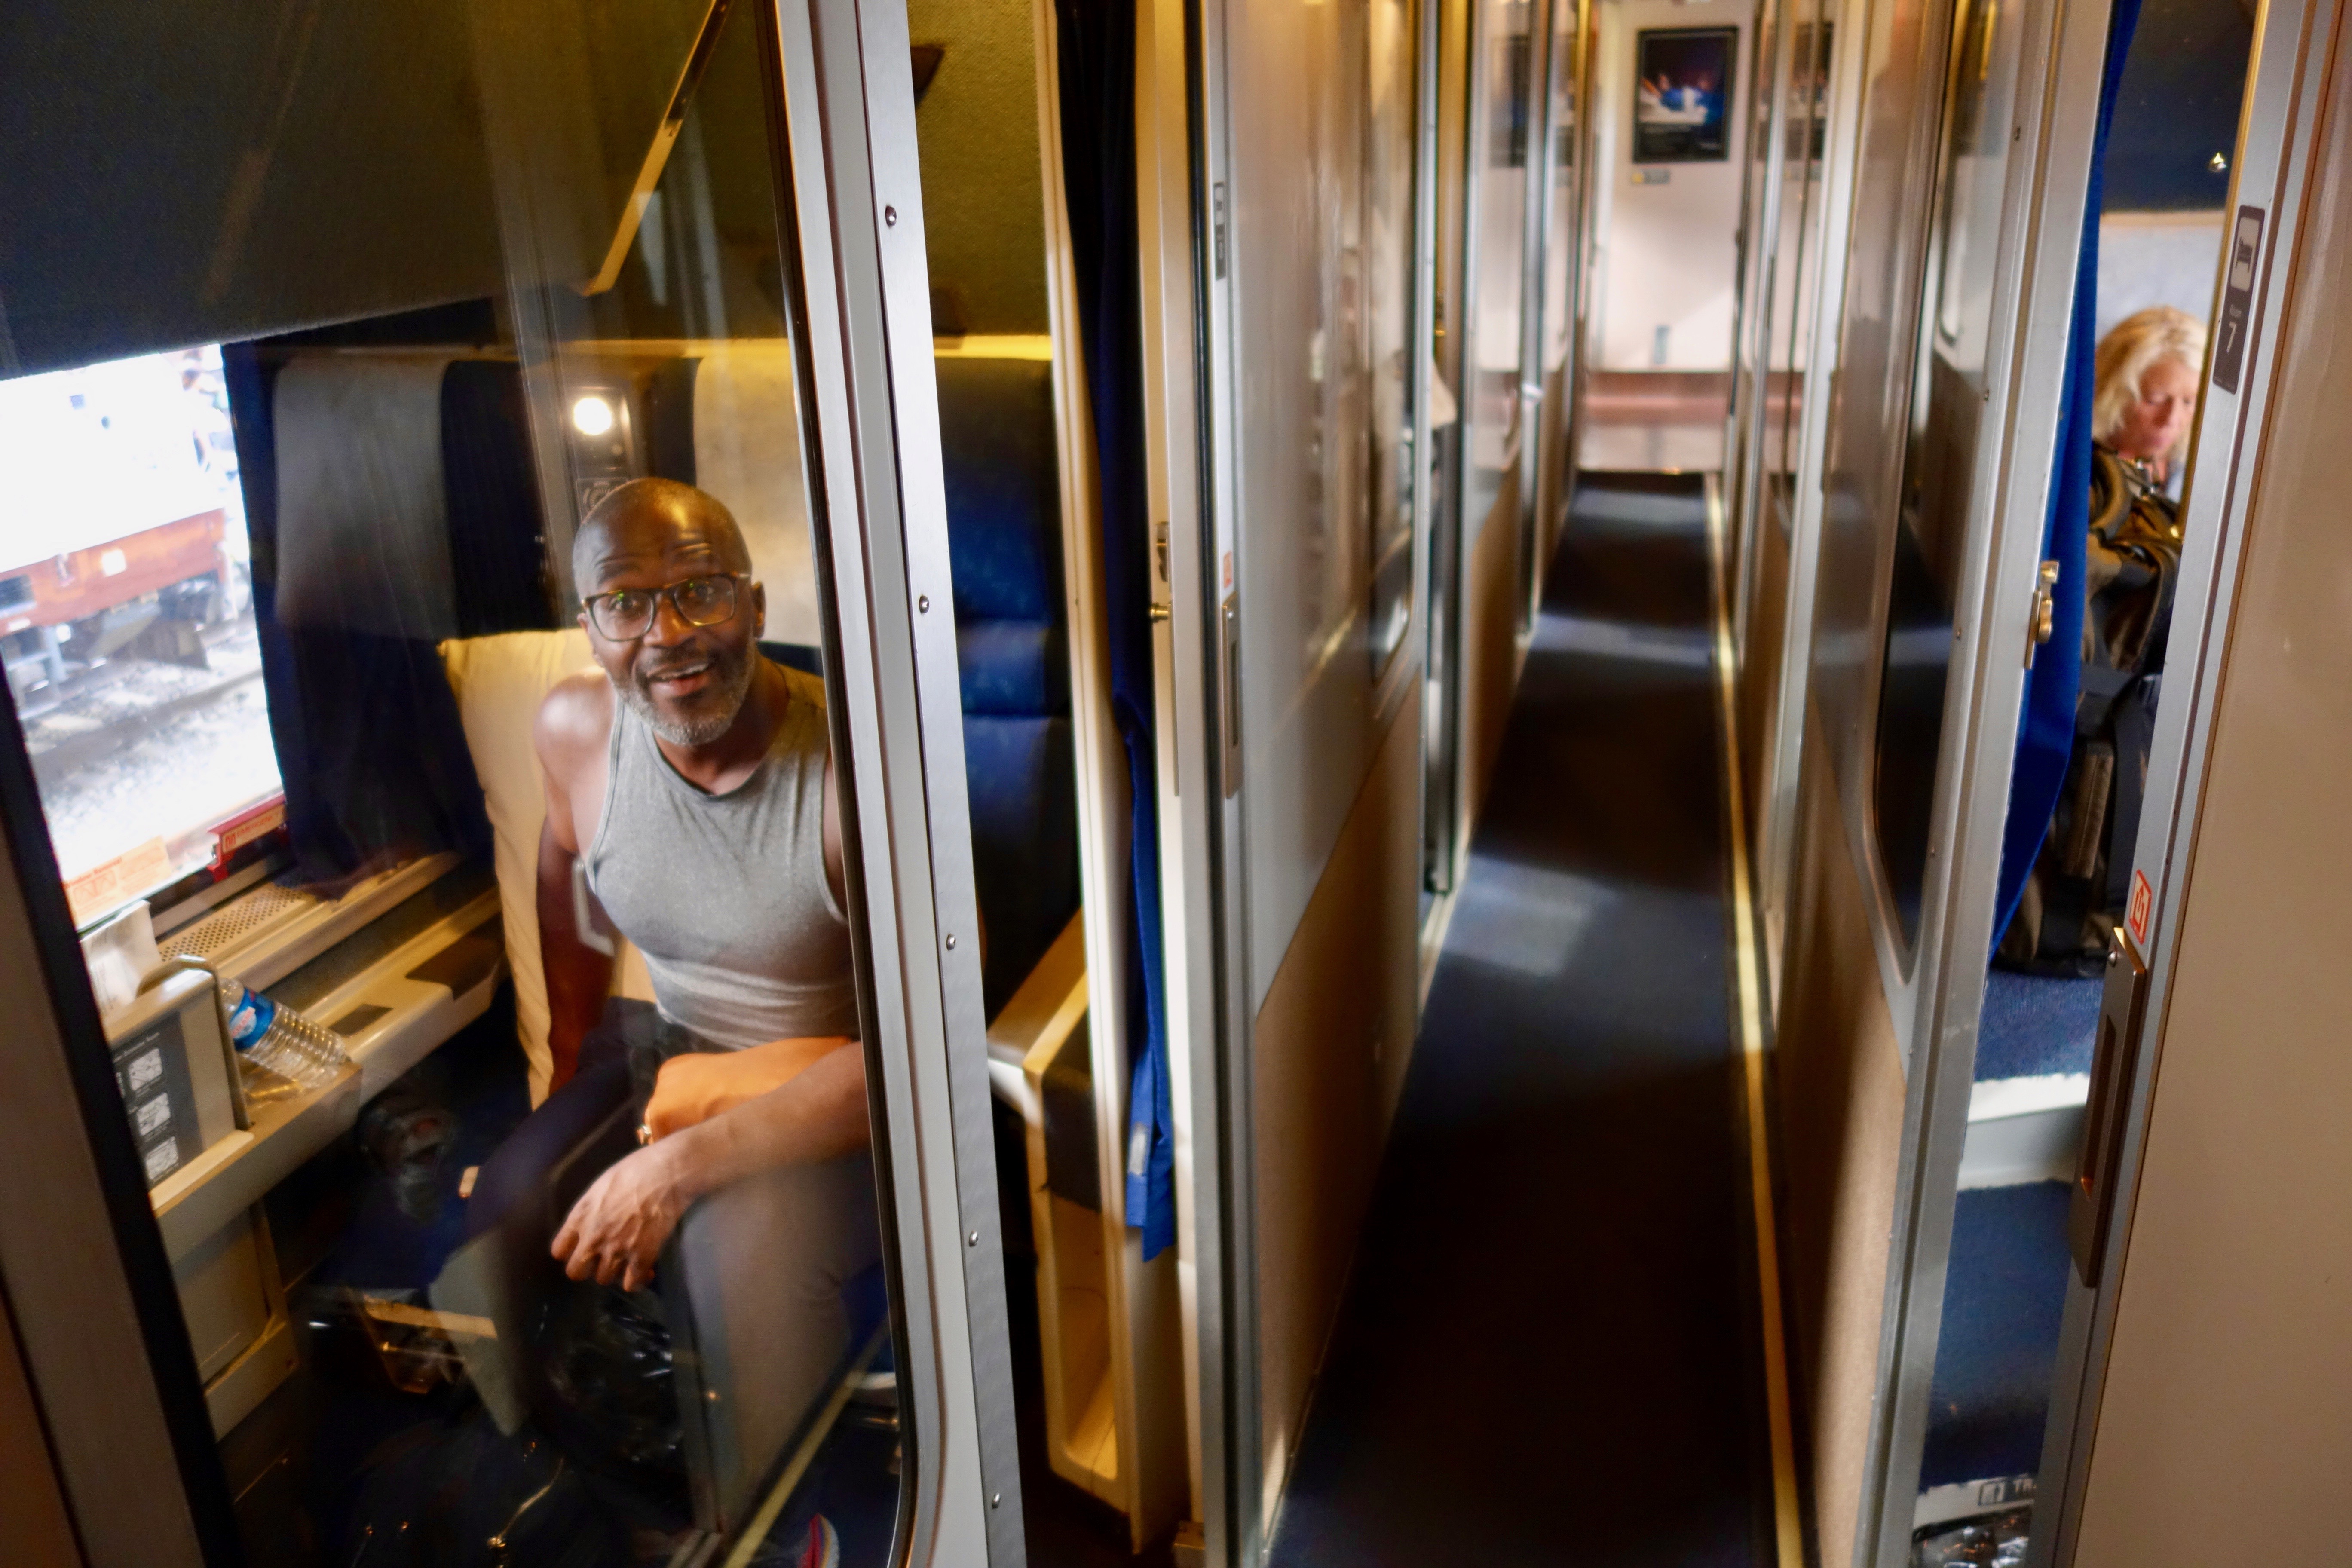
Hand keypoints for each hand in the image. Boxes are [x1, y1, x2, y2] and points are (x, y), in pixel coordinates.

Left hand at [551, 1143, 690, 1291]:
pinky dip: (638, 1279)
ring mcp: (616, 1250)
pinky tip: (645, 1270)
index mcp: (580, 1216)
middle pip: (576, 1272)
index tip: (582, 1247)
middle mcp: (593, 1238)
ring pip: (604, 1279)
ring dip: (614, 1271)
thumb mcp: (603, 1184)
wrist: (668, 1173)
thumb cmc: (637, 1169)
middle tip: (602, 1259)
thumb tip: (594, 1218)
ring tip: (626, 1261)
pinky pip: (631, 1284)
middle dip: (587, 1268)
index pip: (559, 1250)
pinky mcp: (641, 1258)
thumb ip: (592, 1207)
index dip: (571, 1251)